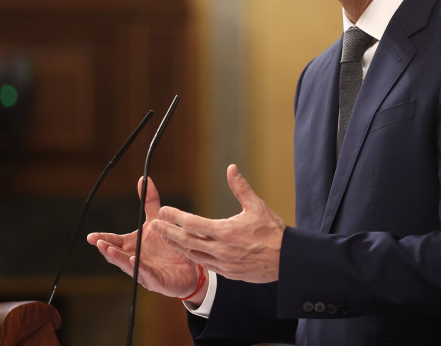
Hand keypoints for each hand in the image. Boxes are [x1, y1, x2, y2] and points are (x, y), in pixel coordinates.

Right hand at [86, 177, 201, 299]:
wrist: (190, 265)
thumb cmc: (169, 245)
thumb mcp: (158, 220)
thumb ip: (150, 201)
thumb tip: (143, 178)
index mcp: (132, 245)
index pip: (114, 242)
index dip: (102, 239)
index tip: (91, 237)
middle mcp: (134, 258)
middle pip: (116, 254)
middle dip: (106, 248)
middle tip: (98, 242)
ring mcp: (143, 270)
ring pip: (127, 265)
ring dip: (118, 258)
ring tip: (109, 250)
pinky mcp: (155, 279)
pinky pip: (145, 273)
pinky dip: (138, 267)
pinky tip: (133, 260)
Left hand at [153, 164, 285, 283]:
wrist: (285, 259)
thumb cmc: (272, 231)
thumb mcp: (257, 206)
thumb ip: (240, 188)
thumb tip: (231, 168)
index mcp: (226, 232)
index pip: (194, 223)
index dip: (176, 217)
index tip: (163, 211)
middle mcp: (221, 249)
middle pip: (187, 241)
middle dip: (169, 232)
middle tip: (155, 225)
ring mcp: (223, 264)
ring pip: (193, 255)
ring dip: (178, 246)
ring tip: (166, 238)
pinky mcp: (228, 273)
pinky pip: (205, 265)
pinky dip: (194, 256)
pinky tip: (188, 250)